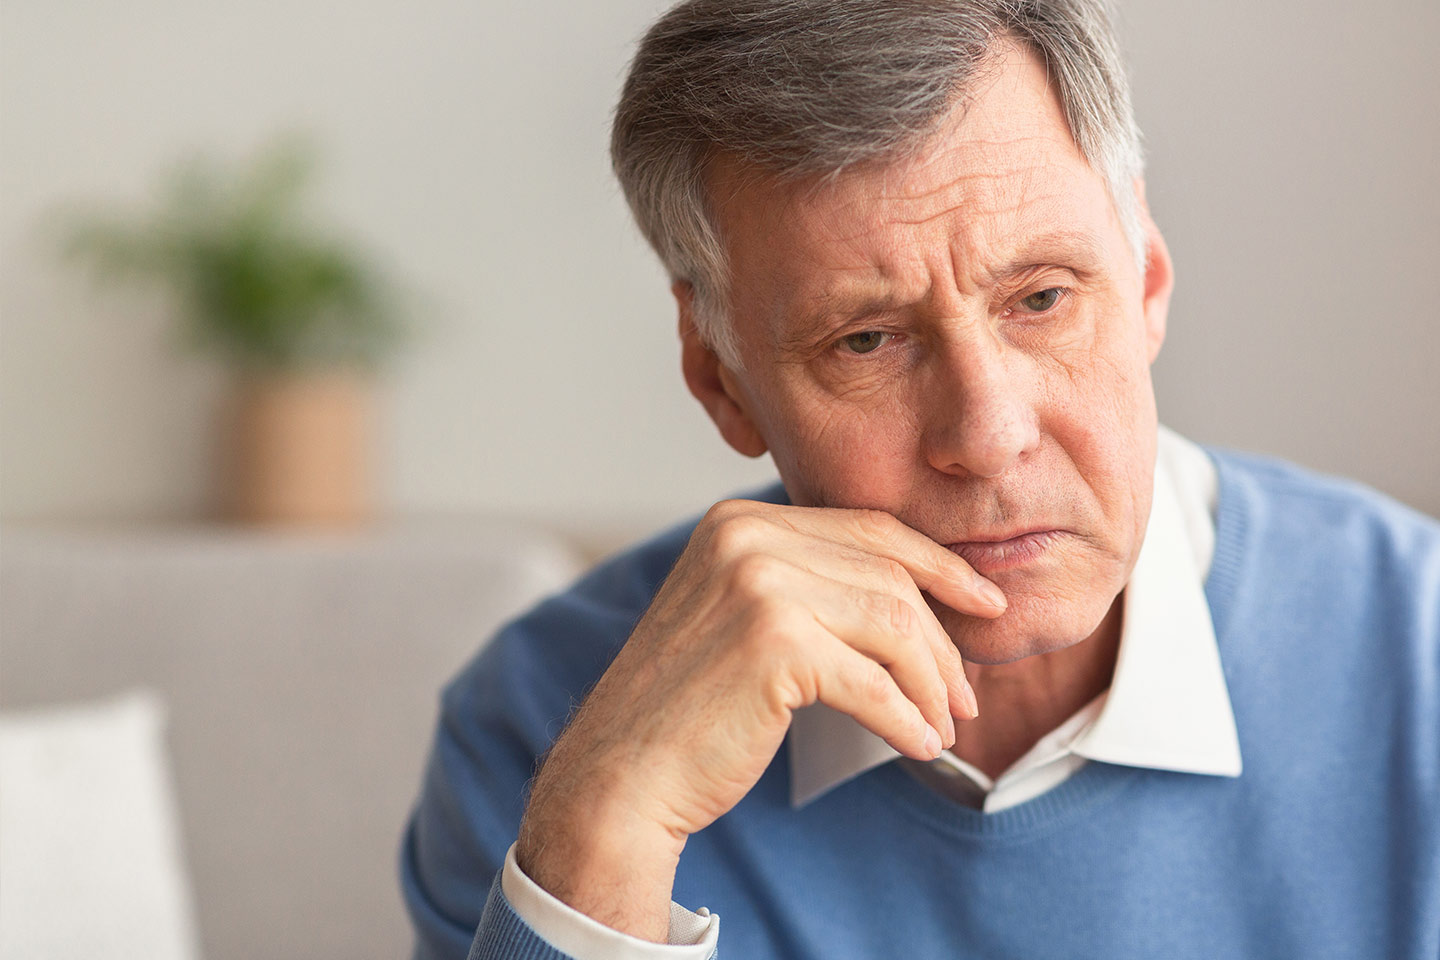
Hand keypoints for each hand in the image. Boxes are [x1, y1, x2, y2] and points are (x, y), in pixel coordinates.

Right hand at [515, 499, 1005, 940]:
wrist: (620, 775)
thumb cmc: (689, 709)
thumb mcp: (741, 616)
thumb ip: (806, 583)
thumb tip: (918, 592)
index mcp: (739, 521)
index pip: (868, 530)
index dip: (938, 567)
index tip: (984, 604)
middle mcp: (746, 537)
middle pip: (889, 575)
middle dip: (941, 639)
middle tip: (966, 695)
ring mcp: (757, 585)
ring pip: (892, 623)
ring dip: (930, 683)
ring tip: (942, 725)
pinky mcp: (772, 645)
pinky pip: (873, 682)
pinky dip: (906, 719)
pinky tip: (919, 746)